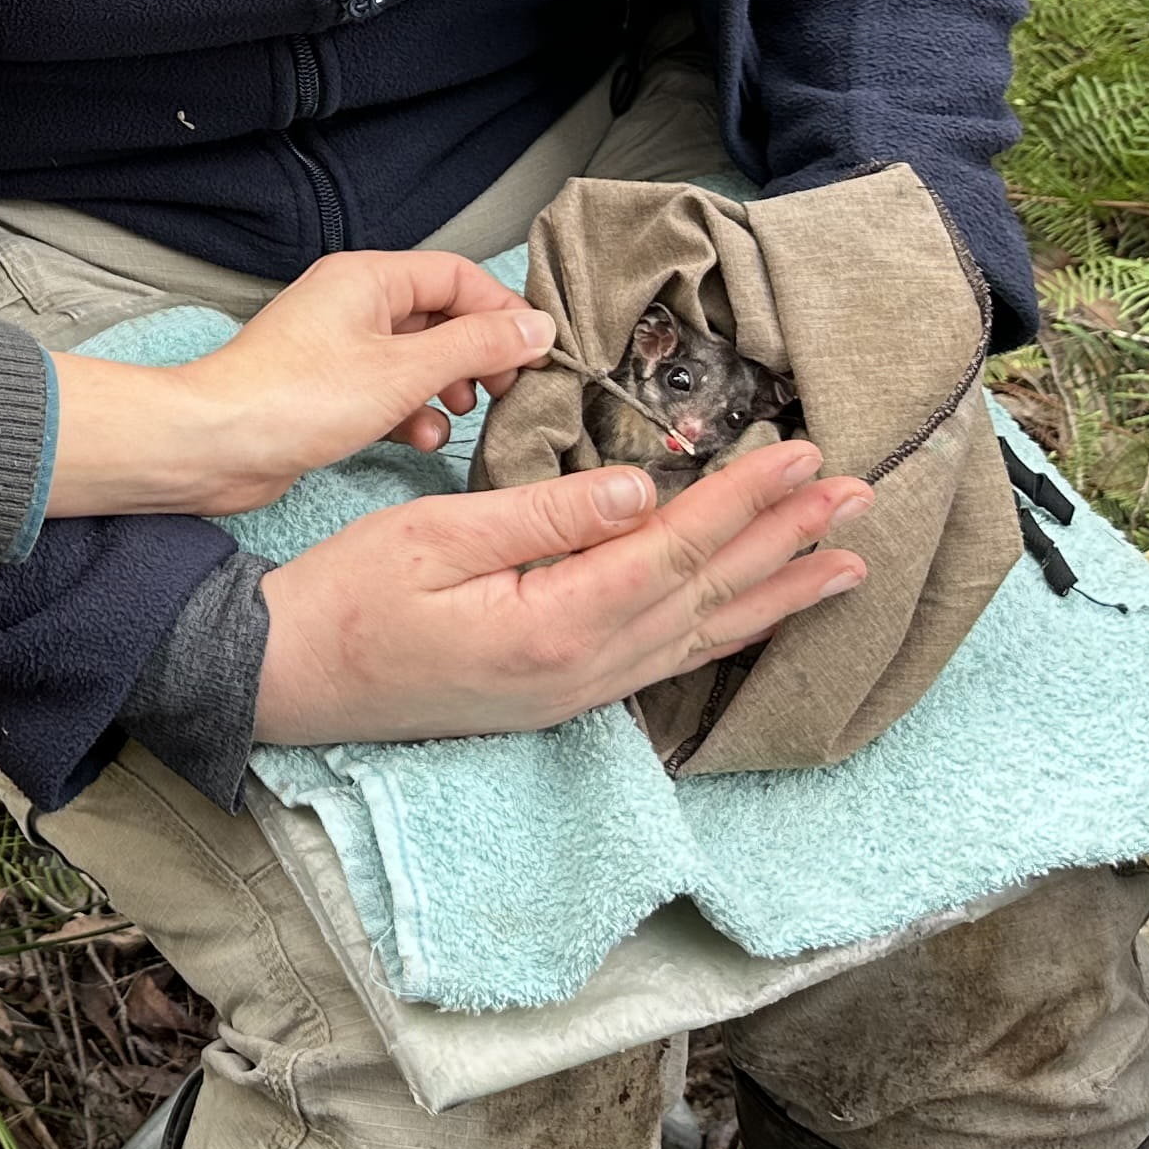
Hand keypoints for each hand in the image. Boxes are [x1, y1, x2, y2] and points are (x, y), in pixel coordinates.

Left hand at [41, 250, 554, 520]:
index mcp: (367, 277)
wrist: (215, 445)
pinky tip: (420, 438)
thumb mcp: (404, 371)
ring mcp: (338, 348)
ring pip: (416, 360)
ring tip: (462, 414)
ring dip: (446, 388)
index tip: (536, 353)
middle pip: (440, 317)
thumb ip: (476, 347)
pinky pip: (388, 392)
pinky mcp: (327, 391)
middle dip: (477, 355)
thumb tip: (536, 329)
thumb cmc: (296, 398)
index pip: (457, 275)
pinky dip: (411, 413)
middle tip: (505, 391)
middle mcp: (352, 304)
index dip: (501, 312)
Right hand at [246, 441, 871, 744]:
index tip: (805, 453)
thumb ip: (542, 515)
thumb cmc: (346, 598)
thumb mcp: (433, 536)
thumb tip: (635, 488)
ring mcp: (579, 692)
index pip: (678, 548)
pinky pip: (671, 661)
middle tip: (861, 495)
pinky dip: (727, 632)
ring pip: (704, 636)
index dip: (748, 499)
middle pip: (712, 595)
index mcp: (556, 622)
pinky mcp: (564, 695)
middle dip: (791, 540)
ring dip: (779, 593)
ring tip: (846, 563)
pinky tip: (756, 616)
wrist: (287, 681)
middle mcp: (586, 669)